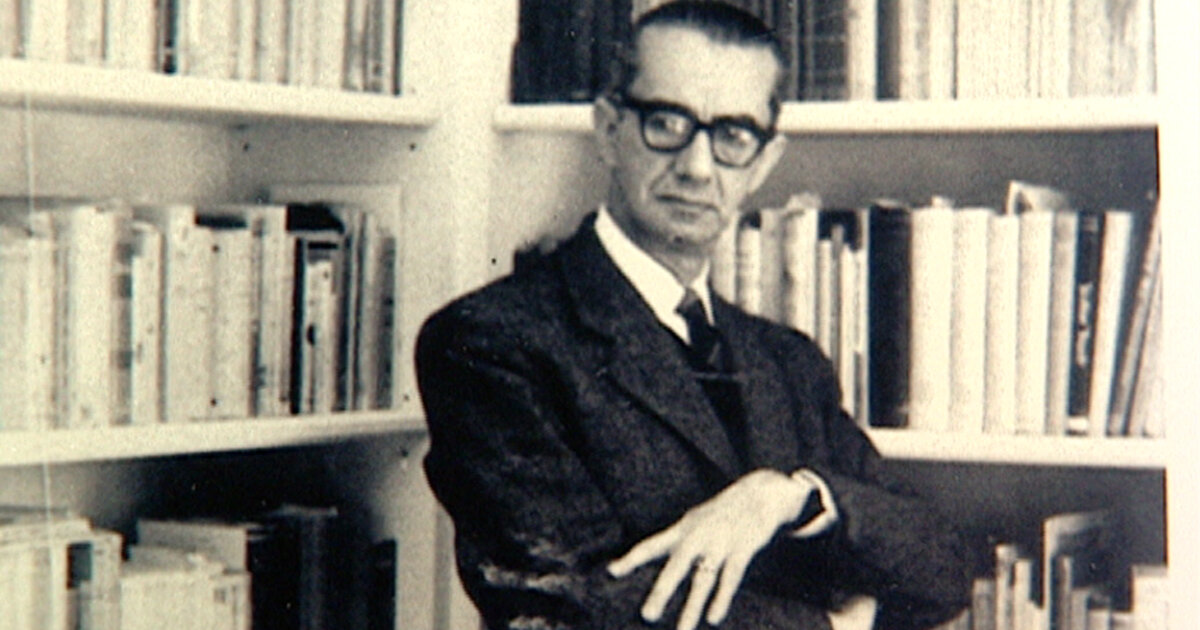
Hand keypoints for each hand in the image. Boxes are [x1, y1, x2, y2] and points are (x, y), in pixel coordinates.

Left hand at [607, 469, 823, 629]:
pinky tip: (713, 618)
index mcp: (683, 529)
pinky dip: (721, 598)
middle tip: (648, 615)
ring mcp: (720, 543)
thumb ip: (678, 538)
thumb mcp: (696, 519)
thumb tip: (655, 551)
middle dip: (661, 591)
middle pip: (676, 567)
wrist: (760, 493)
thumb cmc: (723, 511)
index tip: (611, 571)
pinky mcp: (742, 549)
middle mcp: (698, 536)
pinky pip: (730, 578)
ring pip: (703, 579)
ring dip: (691, 607)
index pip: (651, 545)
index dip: (631, 559)